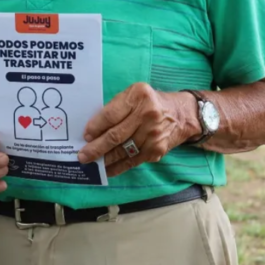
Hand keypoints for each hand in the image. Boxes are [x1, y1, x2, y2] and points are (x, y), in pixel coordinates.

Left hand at [77, 83, 196, 176]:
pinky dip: (118, 167)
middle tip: (83, 156)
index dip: (96, 127)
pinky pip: (133, 161)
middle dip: (96, 148)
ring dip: (105, 159)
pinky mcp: (156, 150)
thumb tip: (93, 129)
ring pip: (123, 151)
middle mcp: (147, 115)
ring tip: (92, 164)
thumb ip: (117, 107)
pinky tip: (107, 170)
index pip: (111, 114)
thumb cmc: (150, 103)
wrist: (181, 115)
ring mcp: (153, 134)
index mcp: (138, 96)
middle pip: (116, 135)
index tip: (85, 136)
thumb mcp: (135, 94)